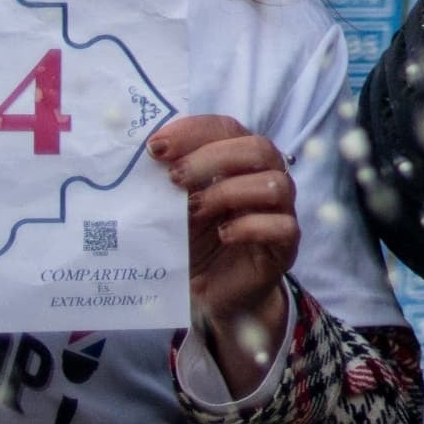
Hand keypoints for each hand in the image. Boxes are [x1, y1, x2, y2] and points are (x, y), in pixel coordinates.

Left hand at [153, 114, 295, 396]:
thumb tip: (138, 160)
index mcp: (237, 162)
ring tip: (194, 211)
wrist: (207, 295)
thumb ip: (163, 183)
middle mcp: (265, 179)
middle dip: (212, 158)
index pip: (227, 128)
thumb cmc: (189, 244)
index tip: (155, 147)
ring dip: (229, 192)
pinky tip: (223, 235)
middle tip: (174, 178)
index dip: (194, 131)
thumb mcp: (170, 209)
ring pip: (275, 184)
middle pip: (259, 148)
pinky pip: (282, 226)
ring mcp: (280, 212)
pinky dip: (250, 226)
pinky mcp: (285, 246)